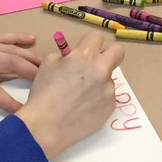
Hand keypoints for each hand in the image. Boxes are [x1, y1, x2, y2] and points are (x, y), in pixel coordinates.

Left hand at [0, 24, 42, 124]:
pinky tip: (32, 40)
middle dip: (33, 74)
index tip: (24, 113)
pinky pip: (4, 37)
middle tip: (52, 85)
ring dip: (32, 58)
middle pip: (12, 63)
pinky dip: (19, 38)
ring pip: (13, 50)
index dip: (8, 102)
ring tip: (50, 67)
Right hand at [17, 33, 124, 159]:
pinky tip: (84, 106)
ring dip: (99, 81)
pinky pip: (108, 95)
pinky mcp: (111, 106)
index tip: (85, 49)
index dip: (89, 42)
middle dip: (108, 54)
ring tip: (81, 95)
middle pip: (118, 51)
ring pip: (109, 77)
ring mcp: (109, 89)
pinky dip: (98, 98)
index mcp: (86, 56)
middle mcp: (102, 69)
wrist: (46, 125)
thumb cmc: (44, 93)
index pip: (97, 36)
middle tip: (96, 64)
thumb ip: (66, 56)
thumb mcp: (49, 63)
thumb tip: (74, 57)